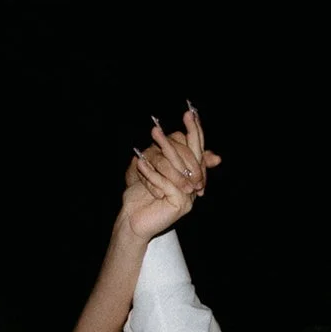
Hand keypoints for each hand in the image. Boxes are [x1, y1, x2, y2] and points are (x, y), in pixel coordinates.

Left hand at [116, 103, 221, 242]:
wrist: (133, 219)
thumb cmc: (141, 194)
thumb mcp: (152, 168)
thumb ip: (165, 154)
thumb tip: (179, 134)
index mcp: (191, 174)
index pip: (197, 149)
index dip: (195, 131)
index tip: (190, 112)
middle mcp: (194, 185)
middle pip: (192, 155)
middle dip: (179, 137)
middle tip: (164, 126)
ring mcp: (189, 196)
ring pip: (178, 168)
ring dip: (164, 149)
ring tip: (153, 134)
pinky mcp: (180, 205)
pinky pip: (167, 184)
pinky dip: (152, 174)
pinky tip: (140, 164)